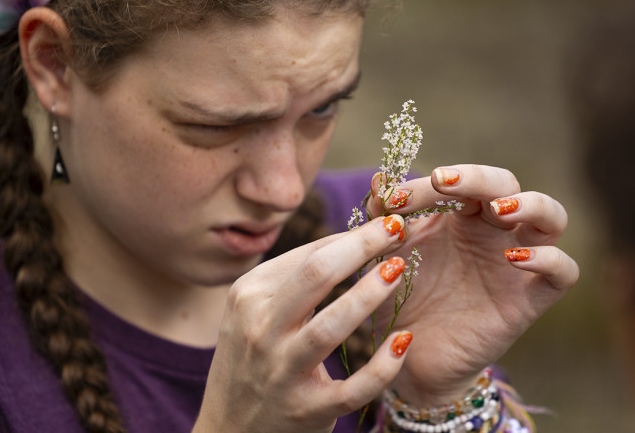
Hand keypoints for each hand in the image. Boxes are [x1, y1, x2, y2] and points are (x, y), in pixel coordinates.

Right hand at [194, 215, 414, 432]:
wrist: (229, 429)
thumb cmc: (253, 358)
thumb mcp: (254, 311)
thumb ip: (294, 278)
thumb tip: (352, 238)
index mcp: (248, 296)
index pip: (307, 255)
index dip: (351, 236)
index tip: (385, 223)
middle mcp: (260, 330)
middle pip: (316, 276)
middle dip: (361, 247)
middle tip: (396, 229)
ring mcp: (282, 372)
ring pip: (331, 327)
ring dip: (369, 295)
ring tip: (399, 270)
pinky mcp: (307, 409)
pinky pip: (354, 387)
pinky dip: (383, 365)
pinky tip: (404, 340)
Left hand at [367, 164, 577, 405]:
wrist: (410, 359)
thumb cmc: (401, 300)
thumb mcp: (384, 258)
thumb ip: (382, 221)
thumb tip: (380, 180)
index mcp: (460, 215)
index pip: (457, 181)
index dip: (426, 184)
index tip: (393, 201)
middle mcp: (494, 232)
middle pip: (506, 184)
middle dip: (477, 177)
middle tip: (444, 181)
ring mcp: (518, 262)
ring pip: (551, 217)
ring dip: (531, 204)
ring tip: (500, 209)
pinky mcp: (532, 299)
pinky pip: (564, 271)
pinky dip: (550, 259)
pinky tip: (516, 261)